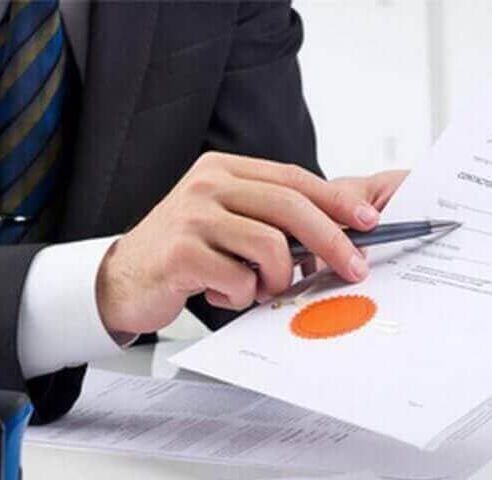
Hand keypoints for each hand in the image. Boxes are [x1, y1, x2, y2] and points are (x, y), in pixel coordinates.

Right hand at [96, 152, 390, 334]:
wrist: (123, 280)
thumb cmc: (182, 253)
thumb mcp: (224, 223)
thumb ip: (268, 219)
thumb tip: (334, 235)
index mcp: (223, 171)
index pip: (293, 178)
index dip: (336, 200)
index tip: (368, 221)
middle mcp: (208, 185)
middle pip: (290, 206)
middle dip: (332, 240)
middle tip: (353, 267)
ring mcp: (193, 216)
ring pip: (270, 246)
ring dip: (276, 279)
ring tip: (258, 289)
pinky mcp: (183, 253)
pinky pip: (239, 280)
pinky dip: (240, 297)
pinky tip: (220, 295)